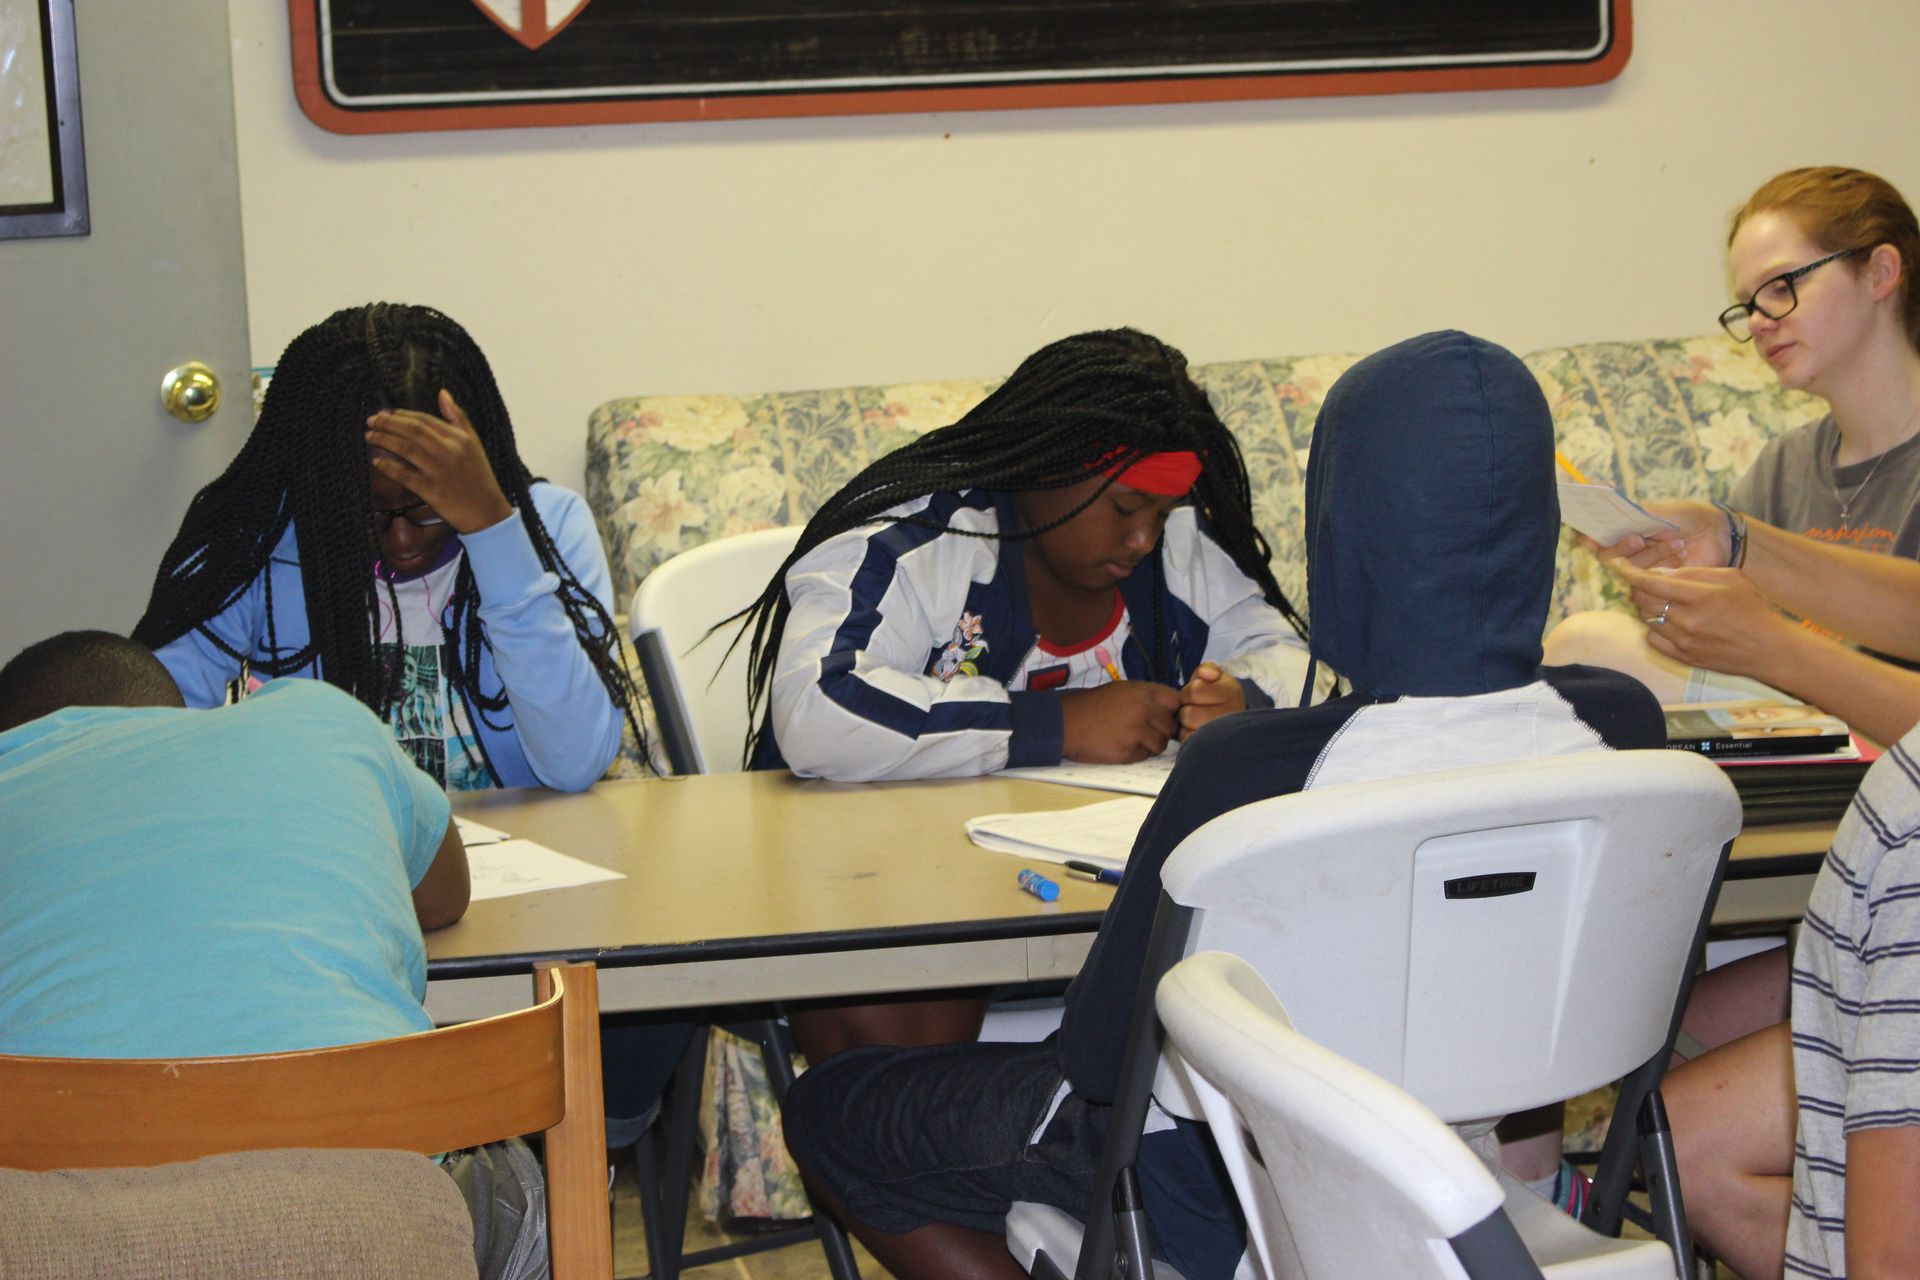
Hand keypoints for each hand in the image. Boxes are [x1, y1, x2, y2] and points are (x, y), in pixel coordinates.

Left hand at [366, 390, 513, 533]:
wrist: (486, 512)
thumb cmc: (479, 476)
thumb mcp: (474, 442)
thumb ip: (458, 417)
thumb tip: (442, 392)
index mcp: (459, 438)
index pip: (425, 420)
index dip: (403, 414)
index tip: (387, 413)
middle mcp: (449, 452)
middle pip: (412, 430)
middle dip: (388, 423)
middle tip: (371, 421)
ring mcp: (439, 471)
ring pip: (406, 449)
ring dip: (384, 440)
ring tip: (369, 436)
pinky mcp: (432, 491)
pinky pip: (404, 475)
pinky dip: (388, 467)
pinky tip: (376, 462)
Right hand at [1060, 681, 1181, 763]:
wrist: (1066, 722)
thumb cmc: (1092, 705)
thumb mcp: (1120, 690)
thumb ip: (1145, 697)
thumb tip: (1168, 710)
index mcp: (1143, 691)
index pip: (1175, 700)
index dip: (1171, 710)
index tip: (1163, 716)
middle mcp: (1144, 709)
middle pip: (1170, 725)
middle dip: (1159, 731)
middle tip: (1141, 732)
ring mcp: (1137, 731)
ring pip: (1160, 744)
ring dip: (1150, 745)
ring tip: (1131, 740)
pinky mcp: (1128, 750)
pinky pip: (1145, 756)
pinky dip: (1136, 754)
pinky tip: (1121, 747)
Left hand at [1177, 661, 1245, 737]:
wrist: (1234, 716)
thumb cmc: (1218, 693)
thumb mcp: (1215, 676)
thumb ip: (1207, 669)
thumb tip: (1206, 674)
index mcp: (1231, 692)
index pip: (1195, 691)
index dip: (1190, 692)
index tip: (1197, 694)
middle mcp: (1231, 715)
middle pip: (1189, 714)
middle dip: (1188, 709)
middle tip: (1196, 708)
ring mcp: (1225, 735)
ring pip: (1187, 730)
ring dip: (1188, 725)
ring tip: (1198, 720)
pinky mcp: (1215, 749)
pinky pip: (1189, 743)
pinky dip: (1189, 736)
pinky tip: (1199, 731)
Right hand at [1587, 498, 1728, 571]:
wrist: (1717, 531)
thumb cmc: (1685, 516)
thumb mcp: (1654, 512)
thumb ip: (1624, 520)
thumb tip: (1593, 530)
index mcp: (1622, 530)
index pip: (1595, 538)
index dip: (1589, 539)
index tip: (1591, 540)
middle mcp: (1628, 551)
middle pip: (1607, 557)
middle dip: (1622, 548)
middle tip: (1639, 539)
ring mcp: (1642, 568)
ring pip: (1630, 570)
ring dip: (1653, 554)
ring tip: (1677, 542)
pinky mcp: (1657, 583)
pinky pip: (1649, 581)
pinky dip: (1666, 564)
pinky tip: (1681, 552)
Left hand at [1614, 559, 1796, 681]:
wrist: (1769, 649)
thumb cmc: (1752, 607)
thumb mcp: (1729, 578)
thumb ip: (1692, 573)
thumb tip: (1658, 573)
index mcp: (1699, 596)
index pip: (1650, 582)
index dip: (1628, 571)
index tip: (1616, 564)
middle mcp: (1686, 620)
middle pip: (1641, 600)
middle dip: (1640, 588)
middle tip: (1651, 584)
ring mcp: (1683, 641)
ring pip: (1646, 618)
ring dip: (1650, 607)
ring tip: (1669, 603)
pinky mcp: (1682, 657)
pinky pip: (1653, 638)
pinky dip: (1655, 628)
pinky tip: (1672, 622)